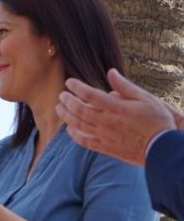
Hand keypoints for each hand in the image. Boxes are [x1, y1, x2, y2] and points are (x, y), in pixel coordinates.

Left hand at [57, 68, 177, 164]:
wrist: (161, 147)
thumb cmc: (156, 120)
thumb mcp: (145, 98)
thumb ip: (125, 86)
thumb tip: (110, 72)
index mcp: (117, 108)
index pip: (90, 95)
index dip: (77, 87)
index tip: (69, 82)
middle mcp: (107, 122)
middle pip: (79, 110)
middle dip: (67, 101)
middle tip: (61, 95)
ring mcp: (104, 136)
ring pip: (78, 125)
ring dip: (66, 116)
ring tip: (59, 108)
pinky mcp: (105, 148)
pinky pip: (84, 142)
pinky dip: (74, 135)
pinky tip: (69, 129)